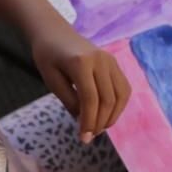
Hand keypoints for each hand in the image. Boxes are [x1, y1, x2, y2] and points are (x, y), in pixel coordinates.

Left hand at [31, 27, 130, 143]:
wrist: (55, 33)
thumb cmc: (48, 57)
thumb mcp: (52, 80)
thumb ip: (69, 101)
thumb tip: (85, 122)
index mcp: (81, 62)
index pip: (90, 99)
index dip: (89, 121)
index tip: (84, 138)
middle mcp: (100, 60)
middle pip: (107, 99)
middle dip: (100, 122)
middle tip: (89, 136)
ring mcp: (110, 60)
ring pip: (120, 95)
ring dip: (112, 116)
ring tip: (98, 128)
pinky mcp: (114, 63)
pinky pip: (123, 88)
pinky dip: (118, 105)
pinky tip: (107, 115)